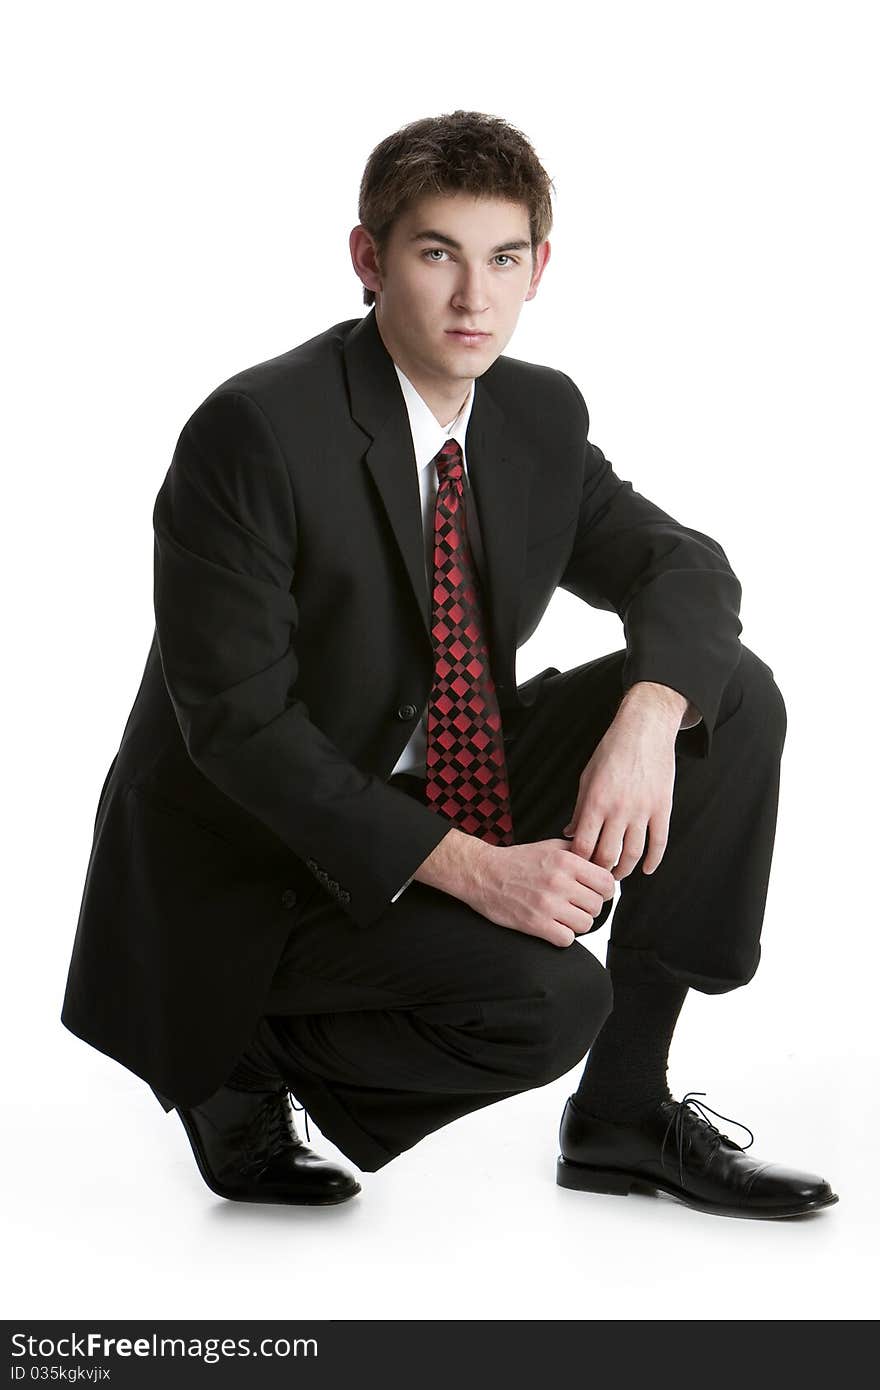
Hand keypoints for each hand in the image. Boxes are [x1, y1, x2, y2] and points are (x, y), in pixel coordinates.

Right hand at [460, 839, 615, 947]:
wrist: (483, 874)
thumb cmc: (516, 861)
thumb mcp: (550, 846)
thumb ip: (578, 853)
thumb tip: (603, 865)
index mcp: (566, 861)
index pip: (606, 882)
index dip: (604, 890)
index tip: (595, 892)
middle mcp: (559, 882)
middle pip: (597, 905)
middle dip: (589, 907)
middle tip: (575, 904)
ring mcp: (547, 904)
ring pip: (585, 924)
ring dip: (576, 923)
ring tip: (563, 915)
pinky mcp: (535, 923)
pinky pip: (567, 939)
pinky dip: (562, 936)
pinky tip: (553, 926)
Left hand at [562, 688, 679, 879]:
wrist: (644, 730)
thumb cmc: (612, 750)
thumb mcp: (587, 778)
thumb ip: (580, 809)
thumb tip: (569, 834)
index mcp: (596, 801)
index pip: (583, 845)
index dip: (579, 862)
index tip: (577, 867)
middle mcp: (619, 809)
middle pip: (608, 855)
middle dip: (600, 871)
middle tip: (596, 876)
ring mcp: (643, 810)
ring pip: (633, 854)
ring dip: (624, 870)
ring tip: (618, 874)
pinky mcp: (662, 808)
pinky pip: (659, 842)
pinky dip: (653, 861)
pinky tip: (646, 869)